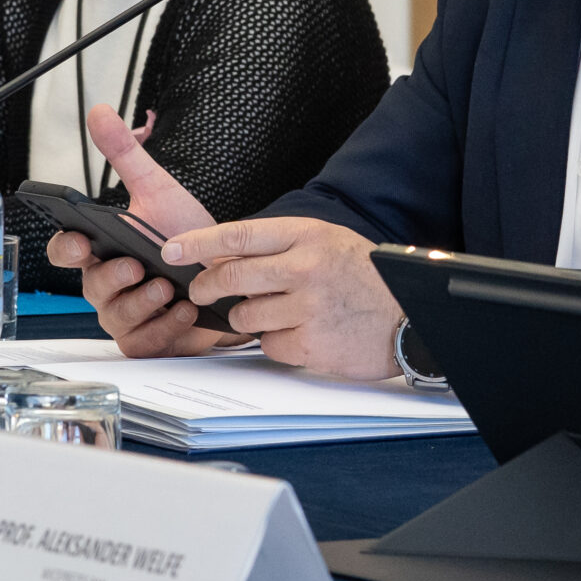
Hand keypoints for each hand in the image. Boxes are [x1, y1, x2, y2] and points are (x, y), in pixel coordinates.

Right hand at [45, 104, 227, 358]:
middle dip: (111, 277)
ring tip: (167, 289)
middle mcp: (109, 285)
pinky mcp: (149, 340)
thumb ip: (125, 154)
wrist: (233, 271)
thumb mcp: (158, 189)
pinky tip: (185, 310)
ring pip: (116, 316)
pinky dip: (164, 326)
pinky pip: (144, 341)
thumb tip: (99, 111)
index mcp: (102, 249)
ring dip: (141, 303)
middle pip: (90, 287)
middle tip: (135, 266)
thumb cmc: (189, 236)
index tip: (78, 240)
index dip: (65, 248)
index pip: (66, 251)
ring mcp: (127, 315)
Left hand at [173, 215, 401, 380]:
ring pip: (245, 316)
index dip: (198, 243)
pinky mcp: (311, 344)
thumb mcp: (325, 242)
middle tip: (201, 292)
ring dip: (247, 319)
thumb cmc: (362, 278)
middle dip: (206, 288)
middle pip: (231, 278)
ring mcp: (308, 308)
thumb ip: (280, 246)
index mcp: (307, 236)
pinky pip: (268, 345)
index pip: (238, 235)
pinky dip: (276, 342)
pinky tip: (300, 333)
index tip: (172, 250)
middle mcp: (305, 269)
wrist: (408, 317)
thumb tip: (224, 255)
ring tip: (274, 313)